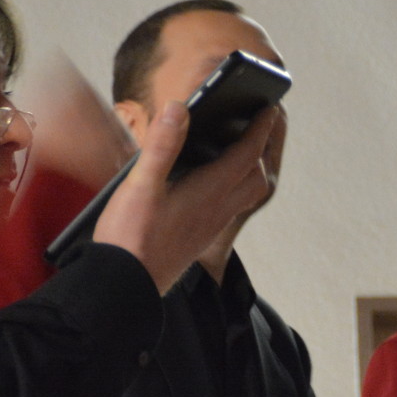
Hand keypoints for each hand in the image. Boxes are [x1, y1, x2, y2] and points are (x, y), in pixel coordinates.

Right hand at [94, 102, 279, 292]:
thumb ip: (162, 145)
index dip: (261, 128)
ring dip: (252, 170)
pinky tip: (214, 183)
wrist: (124, 288)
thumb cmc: (131, 239)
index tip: (271, 107)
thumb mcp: (140, 185)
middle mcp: (217, 210)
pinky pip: (230, 206)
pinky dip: (234, 186)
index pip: (247, 154)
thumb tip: (180, 108)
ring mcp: (210, 226)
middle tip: (264, 125)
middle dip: (264, 148)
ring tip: (246, 151)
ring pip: (246, 195)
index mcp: (209, 192)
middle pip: (257, 176)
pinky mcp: (199, 237)